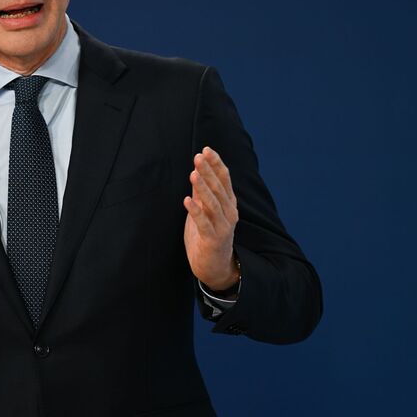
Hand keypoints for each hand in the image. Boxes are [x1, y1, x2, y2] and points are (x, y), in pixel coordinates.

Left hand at [183, 147, 239, 291]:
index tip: (206, 149)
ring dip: (203, 188)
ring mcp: (222, 226)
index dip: (216, 164)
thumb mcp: (206, 210)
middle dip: (208, 171)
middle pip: (219, 188)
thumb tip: (196, 170)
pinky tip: (187, 200)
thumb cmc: (208, 235)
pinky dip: (196, 211)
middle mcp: (229, 212)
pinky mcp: (213, 239)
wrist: (215, 267)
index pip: (224, 179)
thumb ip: (202, 192)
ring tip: (193, 173)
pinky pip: (204, 223)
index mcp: (228, 203)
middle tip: (198, 156)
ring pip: (213, 203)